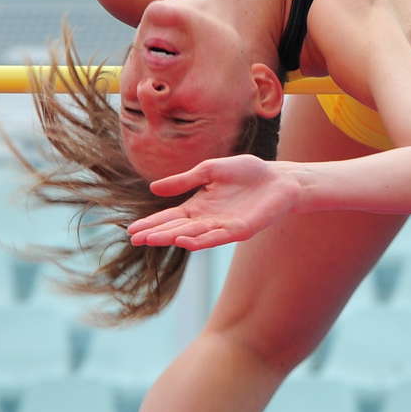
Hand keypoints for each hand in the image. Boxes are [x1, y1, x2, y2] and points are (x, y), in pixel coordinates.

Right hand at [126, 153, 299, 250]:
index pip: (170, 217)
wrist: (278, 178)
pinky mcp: (239, 230)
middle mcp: (207, 219)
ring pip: (193, 235)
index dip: (152, 223)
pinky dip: (199, 240)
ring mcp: (222, 226)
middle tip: (135, 239)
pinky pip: (216, 237)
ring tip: (152, 240)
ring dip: (172, 238)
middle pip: (176, 229)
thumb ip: (185, 181)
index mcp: (199, 205)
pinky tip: (184, 240)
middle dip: (156, 234)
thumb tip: (153, 189)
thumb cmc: (247, 172)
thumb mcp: (210, 171)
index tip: (132, 231)